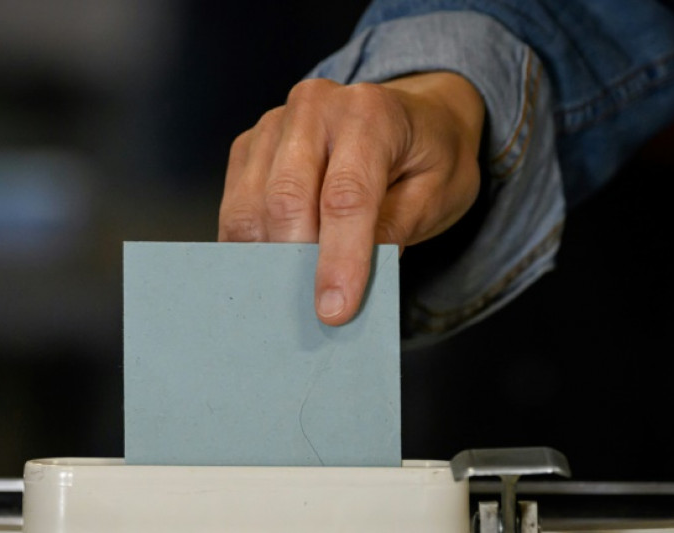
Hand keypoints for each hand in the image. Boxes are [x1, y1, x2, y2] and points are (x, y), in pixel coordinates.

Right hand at [218, 72, 484, 325]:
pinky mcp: (248, 146)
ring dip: (265, 261)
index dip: (339, 259)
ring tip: (287, 300)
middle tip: (307, 315)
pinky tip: (270, 273)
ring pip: (250, 206)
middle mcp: (315, 107)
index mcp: (371, 112)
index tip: (335, 310)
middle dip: (294, 264)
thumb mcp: (438, 192)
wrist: (411, 116)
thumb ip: (395, 231)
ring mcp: (274, 124)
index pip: (346, 195)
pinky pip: (235, 207)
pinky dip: (247, 248)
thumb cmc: (427, 155)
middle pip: (286, 198)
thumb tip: (347, 282)